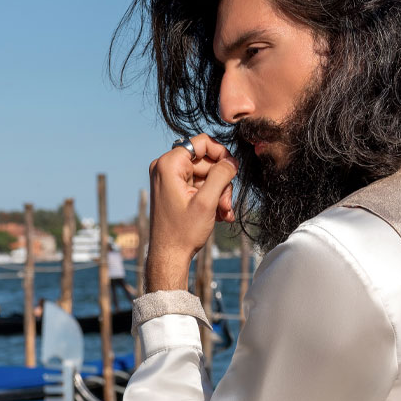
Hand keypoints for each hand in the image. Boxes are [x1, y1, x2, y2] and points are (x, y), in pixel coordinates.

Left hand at [146, 133, 237, 290]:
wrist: (169, 256)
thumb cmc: (182, 232)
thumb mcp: (207, 202)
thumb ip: (221, 176)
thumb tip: (232, 161)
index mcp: (168, 165)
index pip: (201, 143)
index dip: (221, 154)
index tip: (234, 170)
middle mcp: (166, 168)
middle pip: (206, 162)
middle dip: (221, 182)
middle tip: (227, 204)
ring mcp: (170, 180)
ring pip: (206, 176)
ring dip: (219, 193)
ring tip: (224, 213)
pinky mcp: (175, 191)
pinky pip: (200, 186)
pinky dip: (211, 198)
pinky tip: (219, 215)